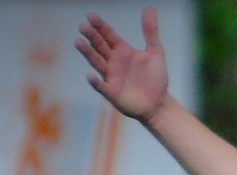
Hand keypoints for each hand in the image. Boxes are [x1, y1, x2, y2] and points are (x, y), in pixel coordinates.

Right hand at [76, 7, 169, 123]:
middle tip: (82, 27)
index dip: (100, 26)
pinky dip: (96, 82)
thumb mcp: (155, 52)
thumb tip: (150, 8)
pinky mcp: (112, 93)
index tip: (90, 16)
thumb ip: (151, 32)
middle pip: (99, 46)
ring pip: (97, 63)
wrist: (159, 103)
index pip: (108, 35)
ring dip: (88, 53)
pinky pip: (102, 87)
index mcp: (122, 51)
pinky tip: (90, 75)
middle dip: (91, 37)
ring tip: (78, 42)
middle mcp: (114, 62)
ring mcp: (111, 77)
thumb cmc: (156, 78)